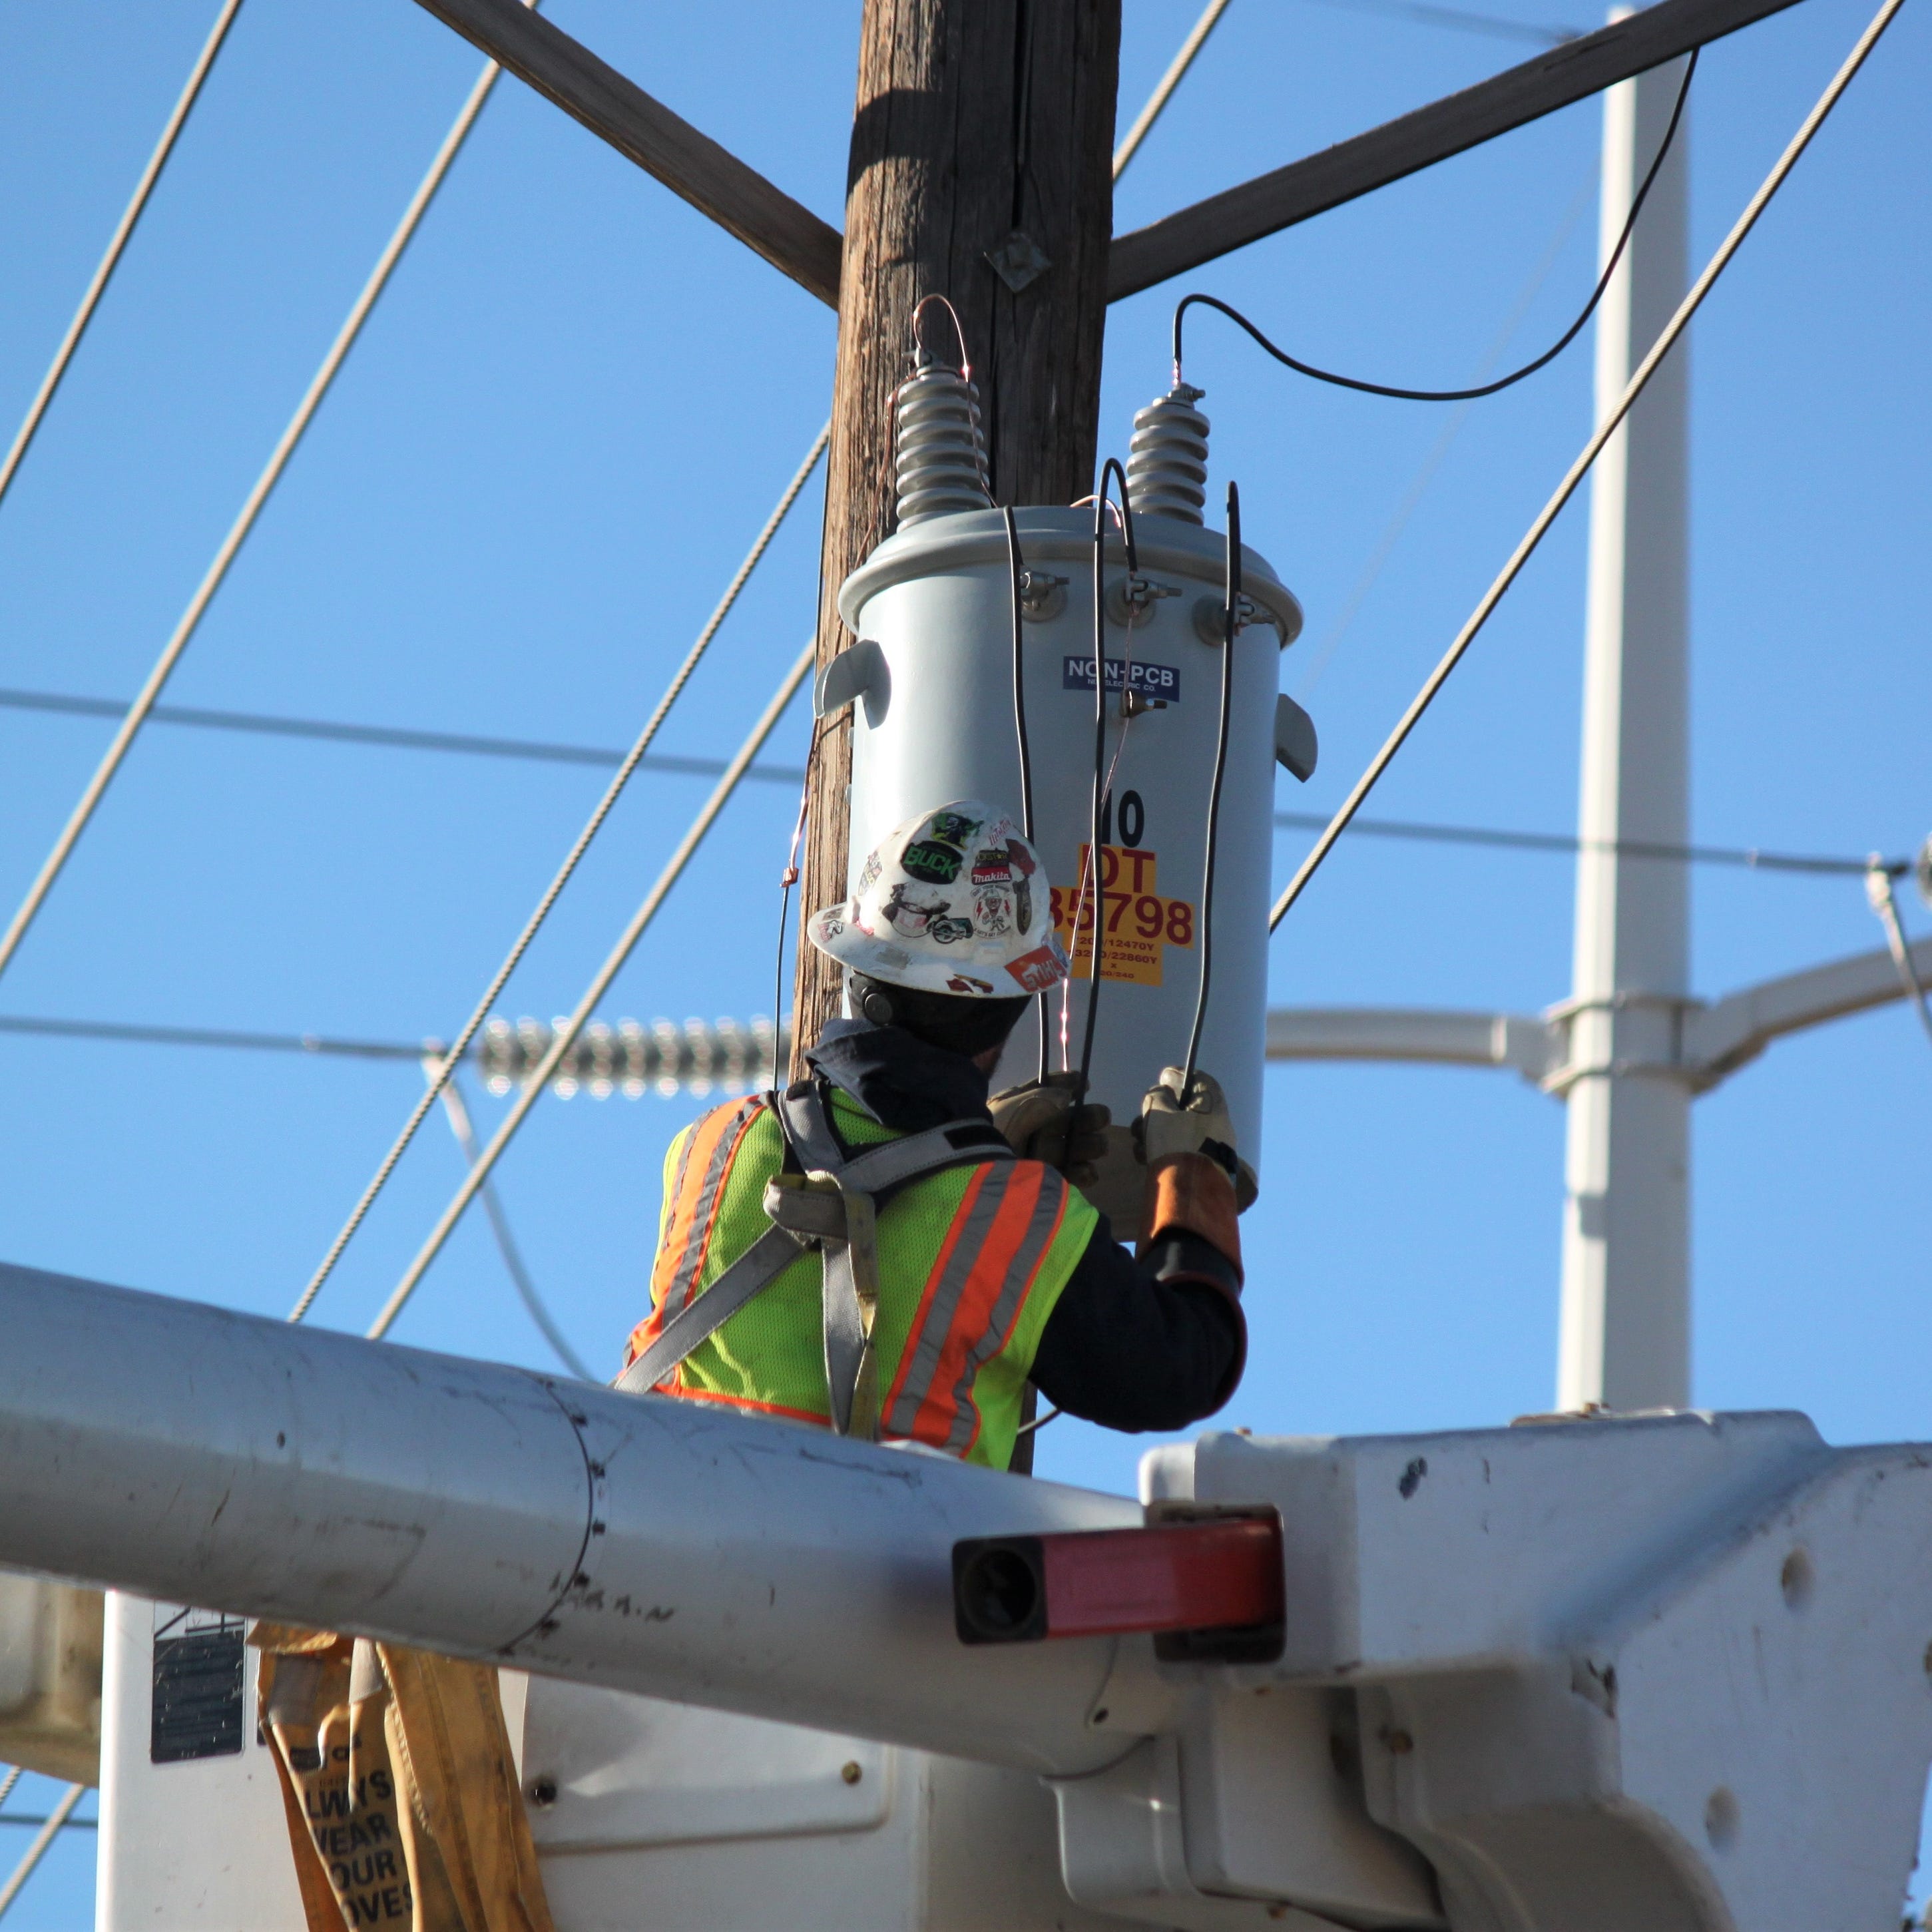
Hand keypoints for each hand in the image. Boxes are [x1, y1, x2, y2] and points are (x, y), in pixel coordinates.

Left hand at [988, 1073, 1111, 1187]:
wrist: (975, 1165)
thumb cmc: (995, 1129)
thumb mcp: (1014, 1104)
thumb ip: (1044, 1096)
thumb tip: (1068, 1095)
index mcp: (1025, 1106)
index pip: (1051, 1091)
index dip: (1070, 1084)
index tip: (1085, 1083)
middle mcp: (1036, 1129)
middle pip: (1072, 1120)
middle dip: (1091, 1117)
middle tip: (1101, 1117)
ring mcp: (1043, 1156)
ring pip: (1079, 1147)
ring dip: (1092, 1144)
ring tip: (1096, 1145)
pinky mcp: (1047, 1180)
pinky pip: (1074, 1175)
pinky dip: (1085, 1173)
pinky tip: (1086, 1168)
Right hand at [1134, 1067, 1238, 1180]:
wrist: (1193, 1193)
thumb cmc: (1178, 1145)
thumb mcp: (1160, 1113)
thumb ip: (1158, 1096)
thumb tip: (1162, 1092)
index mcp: (1214, 1106)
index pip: (1201, 1080)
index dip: (1181, 1075)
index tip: (1163, 1078)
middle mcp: (1218, 1125)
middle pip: (1186, 1108)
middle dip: (1159, 1113)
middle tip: (1142, 1118)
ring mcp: (1212, 1148)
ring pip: (1180, 1131)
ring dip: (1156, 1133)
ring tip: (1140, 1142)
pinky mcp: (1204, 1168)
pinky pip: (1182, 1151)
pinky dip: (1163, 1151)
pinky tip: (1146, 1158)